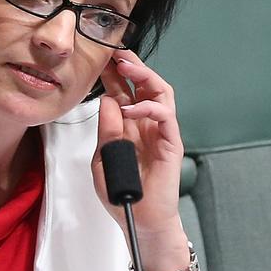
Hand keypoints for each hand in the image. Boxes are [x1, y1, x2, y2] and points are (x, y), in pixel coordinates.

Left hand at [92, 50, 191, 270]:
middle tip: (116, 51)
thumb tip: (107, 100)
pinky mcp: (171, 143)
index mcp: (127, 124)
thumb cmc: (120, 191)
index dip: (112, 72)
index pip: (120, 90)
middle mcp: (144, 122)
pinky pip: (165, 117)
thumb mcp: (101, 158)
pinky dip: (148, 108)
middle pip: (143, 84)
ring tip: (126, 67)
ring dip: (144, 76)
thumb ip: (105, 131)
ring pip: (160, 92)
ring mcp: (160, 131)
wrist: (140, 220)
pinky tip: (130, 110)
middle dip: (130, 64)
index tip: (99, 54)